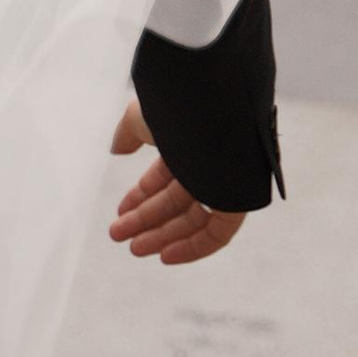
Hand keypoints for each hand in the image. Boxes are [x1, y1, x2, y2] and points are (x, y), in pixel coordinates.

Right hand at [106, 98, 248, 266]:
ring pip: (193, 219)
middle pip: (176, 202)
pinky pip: (218, 232)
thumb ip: (128, 133)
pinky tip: (166, 255)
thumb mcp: (141, 118)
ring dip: (162, 236)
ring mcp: (225, 181)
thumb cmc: (177, 106)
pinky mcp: (240, 199)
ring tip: (135, 248)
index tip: (120, 212)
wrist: (213, 100)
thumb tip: (116, 149)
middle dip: (145, 221)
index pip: (164, 177)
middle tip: (119, 235)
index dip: (140, 197)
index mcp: (187, 143)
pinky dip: (193, 248)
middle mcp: (208, 163)